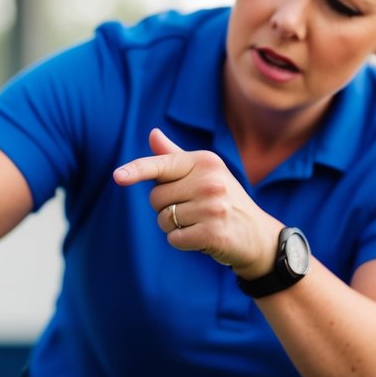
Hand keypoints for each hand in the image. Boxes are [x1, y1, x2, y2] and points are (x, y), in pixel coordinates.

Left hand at [113, 128, 280, 276]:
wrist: (257, 235)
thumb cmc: (224, 201)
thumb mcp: (205, 174)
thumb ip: (175, 157)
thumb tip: (153, 134)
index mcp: (205, 162)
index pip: (162, 165)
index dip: (137, 171)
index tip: (118, 177)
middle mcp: (210, 181)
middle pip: (155, 197)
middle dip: (165, 208)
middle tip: (192, 210)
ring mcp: (213, 207)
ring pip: (163, 220)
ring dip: (173, 227)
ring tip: (199, 223)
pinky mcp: (213, 233)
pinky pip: (174, 239)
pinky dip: (182, 242)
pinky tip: (201, 238)